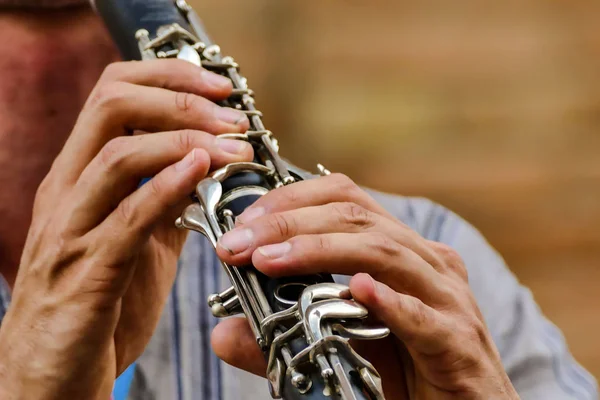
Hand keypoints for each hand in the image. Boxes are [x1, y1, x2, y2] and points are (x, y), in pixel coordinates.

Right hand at [0, 59, 252, 398]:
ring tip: (235, 150)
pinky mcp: (86, 273)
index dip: (169, 78)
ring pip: (118, 157)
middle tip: (233, 116)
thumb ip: (166, 202)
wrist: (54, 372)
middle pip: (111, 106)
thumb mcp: (140, 240)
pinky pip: (125, 219)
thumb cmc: (100, 304)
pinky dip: (166, 189)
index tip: (219, 87)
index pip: (113, 93)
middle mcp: (69, 191)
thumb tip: (206, 166)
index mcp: (80, 177)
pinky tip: (201, 173)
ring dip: (187, 142)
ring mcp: (71, 230)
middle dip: (181, 99)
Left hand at [211, 174, 518, 398]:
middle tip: (239, 242)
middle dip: (291, 223)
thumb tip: (224, 332)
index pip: (346, 199)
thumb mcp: (338, 347)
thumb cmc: (406, 372)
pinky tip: (357, 290)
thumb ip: (282, 338)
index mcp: (401, 251)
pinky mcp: (458, 341)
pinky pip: (423, 316)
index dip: (293, 200)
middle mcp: (426, 262)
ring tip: (269, 261)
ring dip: (322, 251)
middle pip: (358, 217)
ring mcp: (447, 298)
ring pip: (385, 253)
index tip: (243, 223)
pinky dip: (388, 301)